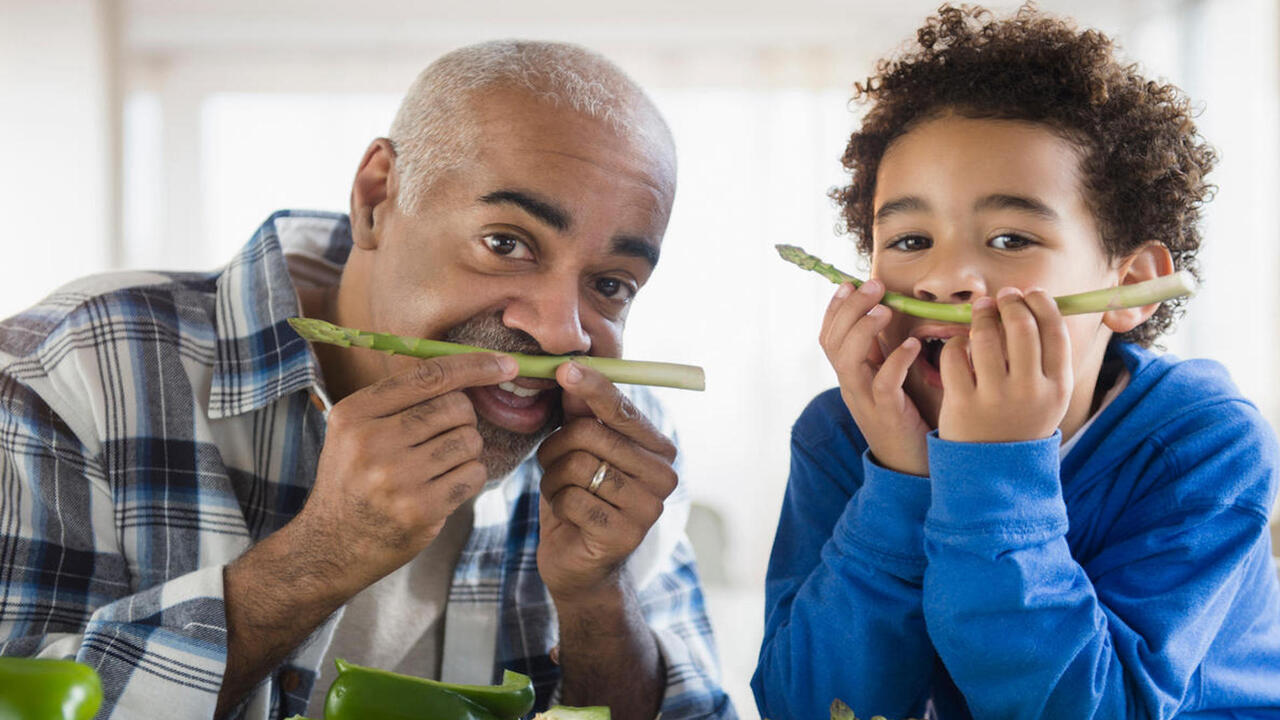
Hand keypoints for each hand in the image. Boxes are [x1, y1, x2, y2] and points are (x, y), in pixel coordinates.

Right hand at [293, 352, 518, 593]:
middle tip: (443, 437)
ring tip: (438, 465)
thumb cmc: (355, 477)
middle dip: (463, 419)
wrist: (333, 544)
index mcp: (355, 414)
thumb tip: (473, 368)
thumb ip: (400, 399)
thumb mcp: (355, 429)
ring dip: (466, 450)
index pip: (428, 376)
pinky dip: (470, 477)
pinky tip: (444, 486)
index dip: (474, 365)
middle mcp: (372, 443)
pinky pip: (474, 474)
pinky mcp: (421, 510)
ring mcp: (397, 479)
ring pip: (470, 441)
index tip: (508, 365)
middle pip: (456, 407)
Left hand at [535, 362, 678, 599]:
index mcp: (658, 450)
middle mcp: (663, 476)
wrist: (582, 567)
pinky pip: (572, 500)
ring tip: (561, 491)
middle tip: (551, 463)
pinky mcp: (624, 535)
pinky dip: (557, 504)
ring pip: (578, 466)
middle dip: (557, 447)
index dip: (592, 387)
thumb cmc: (580, 500)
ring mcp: (648, 508)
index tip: (565, 369)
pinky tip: (568, 516)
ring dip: (554, 479)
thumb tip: (572, 372)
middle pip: (592, 436)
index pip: (622, 410)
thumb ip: (581, 415)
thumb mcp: (578, 453)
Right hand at [821, 280, 930, 475]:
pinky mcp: (886, 414)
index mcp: (849, 375)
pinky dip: (896, 361)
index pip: (829, 336)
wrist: (911, 465)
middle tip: (873, 285)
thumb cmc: (907, 417)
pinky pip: (883, 384)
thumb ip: (885, 352)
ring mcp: (865, 401)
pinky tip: (913, 346)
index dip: (835, 308)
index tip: (850, 283)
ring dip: (864, 329)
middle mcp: (850, 386)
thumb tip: (892, 314)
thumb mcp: (889, 379)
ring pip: (848, 360)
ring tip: (885, 310)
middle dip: (851, 308)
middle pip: (834, 342)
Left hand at [938, 287, 1072, 442]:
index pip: (1055, 330)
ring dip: (981, 315)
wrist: (995, 470)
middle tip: (1002, 297)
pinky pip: (955, 356)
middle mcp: (1030, 390)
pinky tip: (960, 345)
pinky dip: (956, 343)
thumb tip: (1036, 303)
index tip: (1029, 293)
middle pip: (1021, 326)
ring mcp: (995, 398)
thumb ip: (1048, 357)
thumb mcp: (1048, 395)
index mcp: (1057, 385)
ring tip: (980, 310)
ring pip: (986, 336)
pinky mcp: (963, 403)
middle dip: (1010, 302)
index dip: (1041, 303)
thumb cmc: (1021, 420)